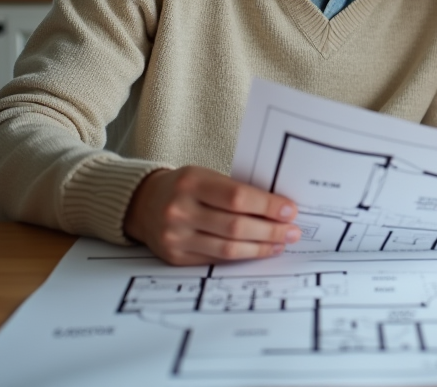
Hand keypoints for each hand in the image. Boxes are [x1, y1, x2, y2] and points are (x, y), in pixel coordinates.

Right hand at [124, 166, 300, 264]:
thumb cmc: (185, 187)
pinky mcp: (176, 258)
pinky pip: (216, 260)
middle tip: (293, 231)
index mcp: (191, 183)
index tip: (290, 210)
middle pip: (236, 226)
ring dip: (261, 247)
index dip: (267, 206)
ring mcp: (176, 237)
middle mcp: (180, 211)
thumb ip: (236, 190)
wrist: (143, 203)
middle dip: (271, 230)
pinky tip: (258, 250)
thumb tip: (278, 207)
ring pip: (228, 249)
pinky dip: (242, 256)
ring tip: (281, 243)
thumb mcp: (206, 177)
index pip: (237, 197)